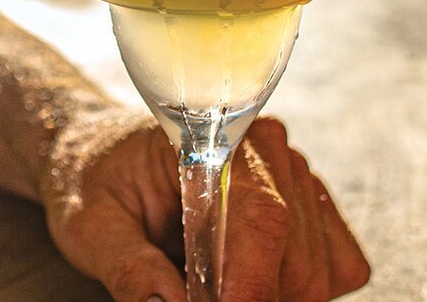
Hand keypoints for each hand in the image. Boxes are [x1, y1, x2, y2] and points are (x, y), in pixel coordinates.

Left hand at [40, 113, 367, 300]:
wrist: (104, 152)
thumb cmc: (97, 179)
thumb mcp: (88, 224)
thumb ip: (126, 265)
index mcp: (216, 140)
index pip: (261, 219)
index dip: (252, 284)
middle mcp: (271, 153)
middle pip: (296, 258)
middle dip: (253, 299)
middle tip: (197, 301)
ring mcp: (299, 179)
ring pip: (317, 272)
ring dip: (272, 296)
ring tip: (212, 287)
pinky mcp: (314, 210)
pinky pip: (338, 268)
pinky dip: (299, 290)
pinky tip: (248, 281)